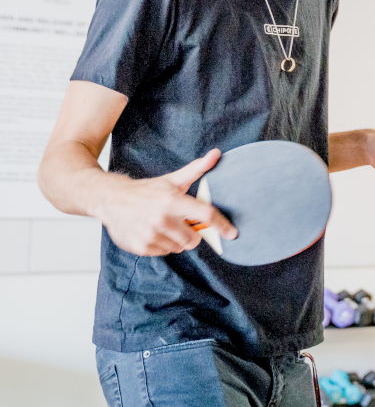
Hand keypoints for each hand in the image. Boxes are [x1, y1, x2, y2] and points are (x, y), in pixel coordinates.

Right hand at [93, 151, 237, 255]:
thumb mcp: (172, 180)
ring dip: (176, 240)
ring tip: (164, 226)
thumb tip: (217, 153)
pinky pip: (165, 253)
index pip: (205, 214)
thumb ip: (197, 169)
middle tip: (180, 223)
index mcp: (172, 200)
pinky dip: (163, 246)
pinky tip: (153, 233)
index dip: (221, 225)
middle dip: (192, 234)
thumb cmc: (147, 191)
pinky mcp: (141, 247)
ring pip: (180, 247)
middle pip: (194, 239)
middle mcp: (162, 219)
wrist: (111, 200)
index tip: (232, 234)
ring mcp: (150, 234)